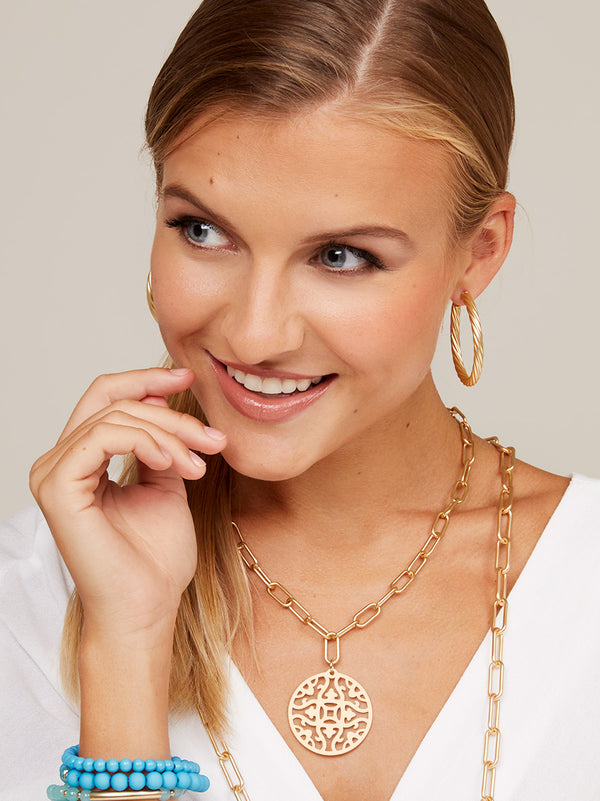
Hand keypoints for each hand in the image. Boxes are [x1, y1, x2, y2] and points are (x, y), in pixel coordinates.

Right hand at [30, 367, 226, 641]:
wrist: (147, 608)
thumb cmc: (156, 560)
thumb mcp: (167, 484)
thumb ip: (160, 444)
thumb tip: (163, 400)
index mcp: (82, 460)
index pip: (106, 398)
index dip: (146, 380)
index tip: (189, 377)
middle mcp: (60, 461)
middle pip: (113, 401)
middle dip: (171, 413)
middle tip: (212, 438)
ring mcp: (53, 473)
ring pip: (114, 416)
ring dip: (167, 433)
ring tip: (198, 465)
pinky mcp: (57, 487)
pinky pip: (102, 437)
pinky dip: (145, 441)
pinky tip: (173, 462)